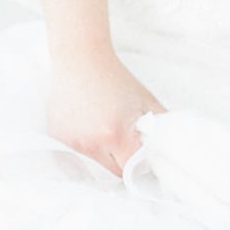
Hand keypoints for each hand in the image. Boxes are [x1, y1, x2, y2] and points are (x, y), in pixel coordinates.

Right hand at [45, 53, 164, 175]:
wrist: (80, 58)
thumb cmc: (115, 77)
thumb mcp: (147, 101)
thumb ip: (164, 128)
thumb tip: (173, 149)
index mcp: (115, 136)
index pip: (132, 170)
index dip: (141, 165)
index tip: (144, 155)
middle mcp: (90, 144)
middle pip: (113, 171)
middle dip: (122, 160)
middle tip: (126, 140)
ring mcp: (70, 142)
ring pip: (93, 164)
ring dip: (103, 153)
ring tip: (105, 127)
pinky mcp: (56, 137)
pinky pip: (76, 152)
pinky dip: (85, 144)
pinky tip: (88, 124)